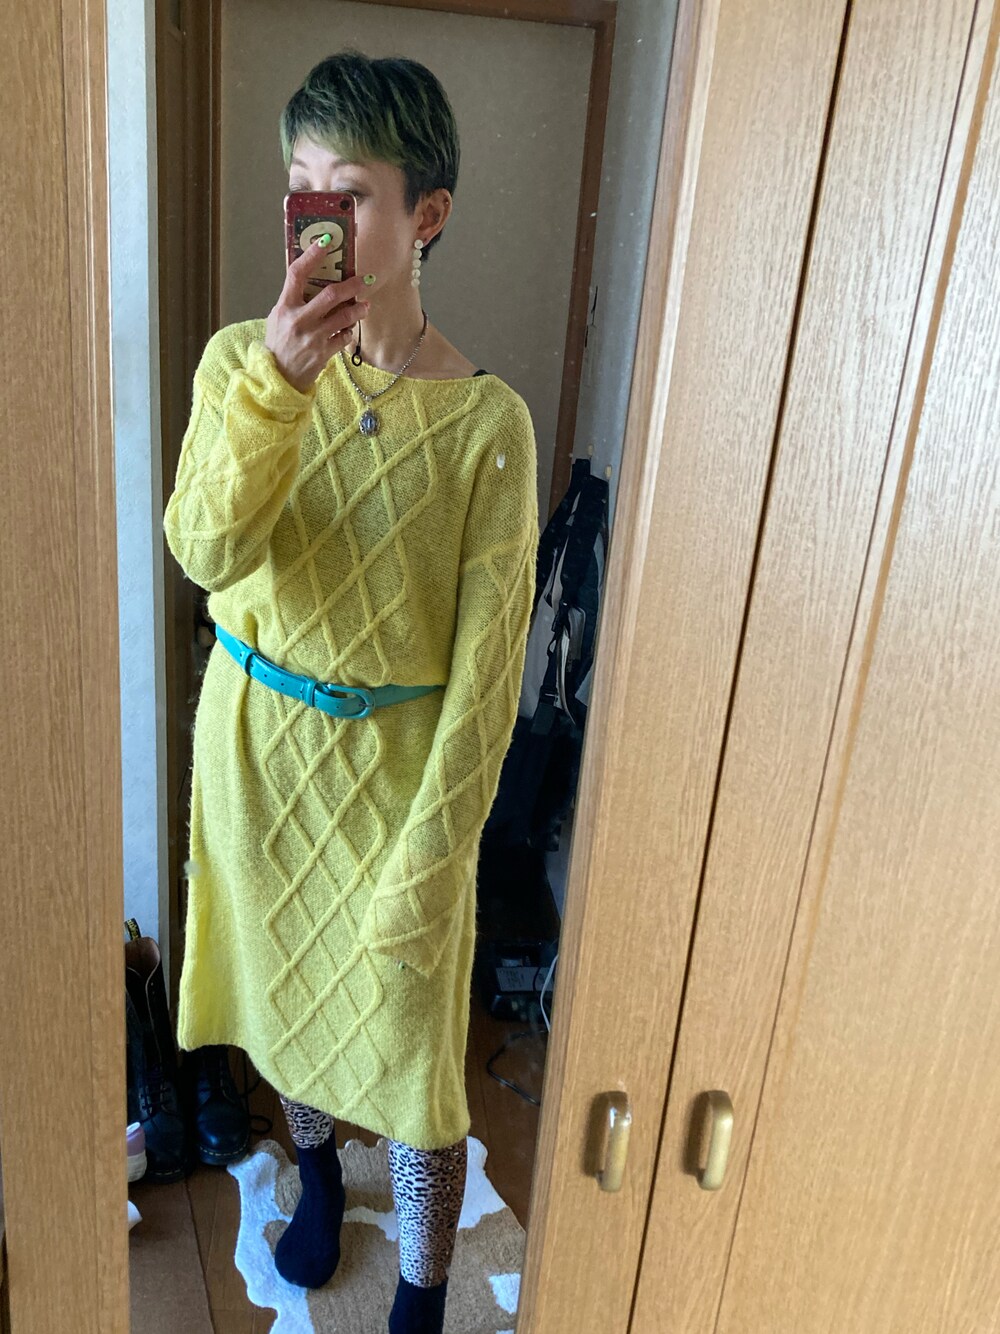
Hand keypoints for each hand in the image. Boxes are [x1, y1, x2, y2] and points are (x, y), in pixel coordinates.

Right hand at [264, 238, 370, 392]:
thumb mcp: (279, 317)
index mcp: (285, 307)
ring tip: (365, 305)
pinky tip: (348, 329)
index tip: (326, 241)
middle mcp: (298, 320)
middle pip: (330, 295)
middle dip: (352, 285)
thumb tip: (316, 279)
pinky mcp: (323, 353)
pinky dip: (349, 331)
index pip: (297, 274)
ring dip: (358, 310)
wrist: (277, 377)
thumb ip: (294, 300)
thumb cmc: (279, 343)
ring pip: (343, 317)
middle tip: (365, 280)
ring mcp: (312, 337)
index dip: (312, 255)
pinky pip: (344, 337)